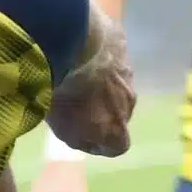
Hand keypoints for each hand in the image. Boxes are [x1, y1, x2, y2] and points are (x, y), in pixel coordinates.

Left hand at [45, 38, 135, 159]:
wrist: (78, 46)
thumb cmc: (67, 94)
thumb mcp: (62, 127)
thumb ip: (78, 136)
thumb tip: (87, 136)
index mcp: (116, 128)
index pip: (118, 145)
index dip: (101, 141)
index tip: (83, 132)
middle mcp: (129, 104)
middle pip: (118, 112)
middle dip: (102, 108)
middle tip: (76, 98)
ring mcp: (129, 74)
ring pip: (117, 84)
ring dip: (103, 81)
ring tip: (76, 70)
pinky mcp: (124, 47)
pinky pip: (113, 57)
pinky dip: (101, 57)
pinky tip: (81, 48)